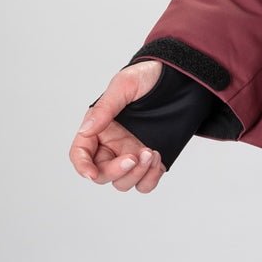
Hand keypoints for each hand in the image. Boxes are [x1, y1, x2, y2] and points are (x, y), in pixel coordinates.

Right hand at [69, 60, 166, 192]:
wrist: (180, 80)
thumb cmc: (148, 77)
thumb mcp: (124, 85)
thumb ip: (104, 109)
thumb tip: (86, 130)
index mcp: (100, 127)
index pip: (81, 153)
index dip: (82, 166)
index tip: (91, 173)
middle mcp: (113, 145)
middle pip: (101, 174)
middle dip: (116, 171)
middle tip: (135, 157)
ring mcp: (132, 154)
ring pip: (123, 182)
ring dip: (136, 174)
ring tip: (151, 153)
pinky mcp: (151, 162)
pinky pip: (144, 184)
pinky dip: (150, 179)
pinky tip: (158, 159)